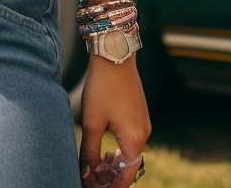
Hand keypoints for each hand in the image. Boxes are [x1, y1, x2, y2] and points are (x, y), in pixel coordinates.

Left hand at [79, 57, 149, 186]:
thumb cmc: (103, 87)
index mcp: (134, 140)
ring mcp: (143, 124)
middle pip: (129, 168)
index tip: (92, 187)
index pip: (125, 177)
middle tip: (90, 178)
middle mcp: (144, 134)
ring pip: (130, 154)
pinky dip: (119, 149)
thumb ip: (90, 152)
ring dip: (114, 163)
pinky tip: (104, 147)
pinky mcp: (139, 114)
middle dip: (110, 176)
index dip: (108, 186)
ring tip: (95, 164)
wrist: (115, 55)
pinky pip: (131, 140)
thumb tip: (87, 176)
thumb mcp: (92, 122)